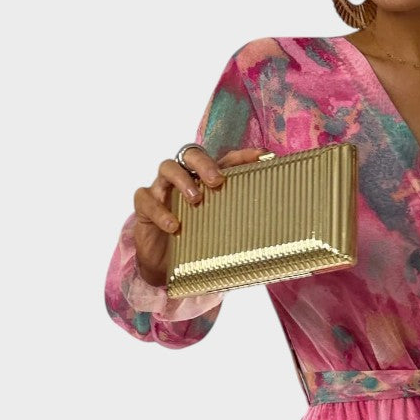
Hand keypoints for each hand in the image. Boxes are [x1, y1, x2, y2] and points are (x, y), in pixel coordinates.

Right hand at [132, 145, 266, 286]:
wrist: (163, 266)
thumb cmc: (194, 243)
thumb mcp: (220, 233)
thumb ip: (239, 227)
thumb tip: (274, 238)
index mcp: (205, 181)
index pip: (224, 160)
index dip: (242, 155)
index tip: (263, 156)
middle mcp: (184, 178)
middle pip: (191, 153)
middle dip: (205, 163)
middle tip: (217, 181)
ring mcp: (162, 189)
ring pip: (168, 167)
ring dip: (183, 180)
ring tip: (196, 199)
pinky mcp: (144, 206)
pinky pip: (146, 198)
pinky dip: (160, 210)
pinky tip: (174, 226)